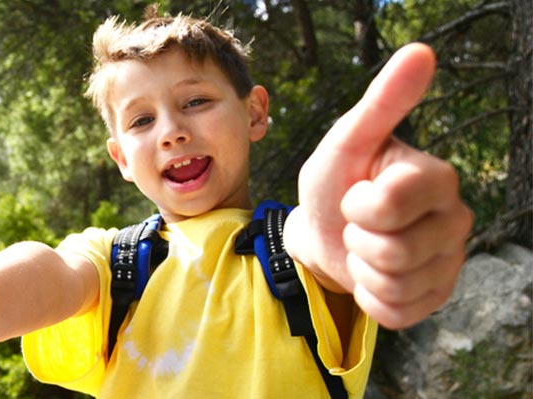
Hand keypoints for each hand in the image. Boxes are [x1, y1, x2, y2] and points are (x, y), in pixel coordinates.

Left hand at [285, 43, 473, 329]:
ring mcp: (450, 261)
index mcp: (436, 178)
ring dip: (362, 270)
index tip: (355, 194)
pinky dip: (370, 298)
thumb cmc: (334, 183)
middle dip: (357, 241)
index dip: (357, 207)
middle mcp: (456, 219)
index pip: (391, 206)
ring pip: (396, 285)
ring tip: (362, 248)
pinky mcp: (437, 296)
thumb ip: (381, 102)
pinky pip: (397, 313)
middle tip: (356, 225)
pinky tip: (370, 276)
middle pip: (395, 252)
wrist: (322, 232)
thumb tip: (420, 51)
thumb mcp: (346, 142)